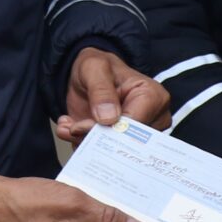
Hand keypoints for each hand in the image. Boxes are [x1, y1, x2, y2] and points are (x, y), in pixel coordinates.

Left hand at [53, 48, 170, 142]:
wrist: (87, 75)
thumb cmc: (97, 66)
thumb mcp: (94, 68)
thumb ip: (101, 90)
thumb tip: (108, 118)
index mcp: (153, 97)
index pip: (134, 126)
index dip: (107, 130)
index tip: (80, 126)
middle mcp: (151, 120)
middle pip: (125, 144)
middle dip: (93, 138)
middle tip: (70, 128)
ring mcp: (137, 135)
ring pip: (112, 152)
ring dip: (84, 141)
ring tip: (68, 125)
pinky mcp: (120, 144)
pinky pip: (103, 155)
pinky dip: (82, 144)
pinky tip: (71, 129)